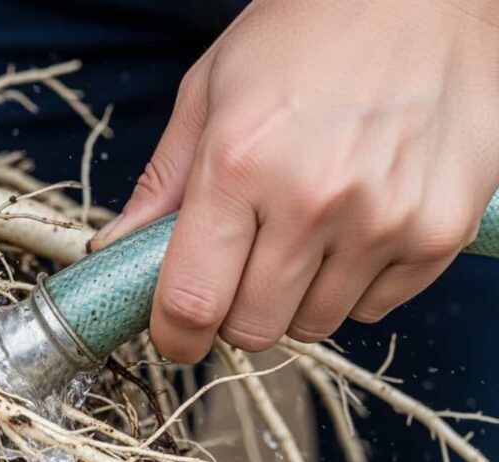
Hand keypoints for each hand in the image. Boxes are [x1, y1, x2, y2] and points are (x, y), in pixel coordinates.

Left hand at [91, 0, 498, 362]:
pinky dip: (354, 284)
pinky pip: (376, 307)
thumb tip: (115, 250)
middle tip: (240, 267)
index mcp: (239, 164)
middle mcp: (314, 200)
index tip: (175, 334)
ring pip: (315, 325)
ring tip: (301, 232)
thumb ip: (162, 183)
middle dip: (233, 312)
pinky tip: (353, 226)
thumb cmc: (305, 32)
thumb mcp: (209, 92)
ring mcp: (385, 220)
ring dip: (295, 299)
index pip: (192, 301)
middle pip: (253, 328)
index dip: (174, 335)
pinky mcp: (441, 231)